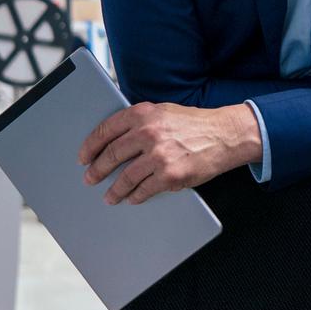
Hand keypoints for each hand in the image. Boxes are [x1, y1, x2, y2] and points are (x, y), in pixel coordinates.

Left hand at [79, 102, 260, 204]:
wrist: (226, 135)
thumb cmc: (196, 124)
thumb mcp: (165, 112)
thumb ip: (141, 121)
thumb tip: (113, 139)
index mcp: (144, 114)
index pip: (105, 131)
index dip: (90, 146)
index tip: (83, 157)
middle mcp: (149, 133)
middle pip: (110, 155)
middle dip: (97, 170)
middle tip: (90, 178)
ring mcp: (159, 155)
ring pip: (124, 178)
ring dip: (114, 190)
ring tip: (110, 195)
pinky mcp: (170, 175)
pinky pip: (143, 190)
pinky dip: (135, 196)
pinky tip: (133, 197)